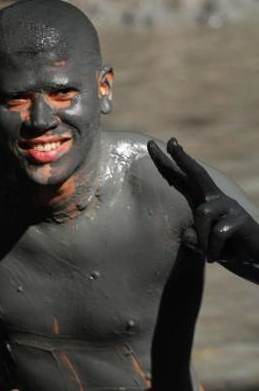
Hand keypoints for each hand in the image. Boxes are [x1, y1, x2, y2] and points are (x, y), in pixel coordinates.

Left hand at [148, 137, 258, 262]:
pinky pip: (218, 233)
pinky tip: (216, 257)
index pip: (182, 178)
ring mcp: (229, 206)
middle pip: (198, 173)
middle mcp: (216, 199)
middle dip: (182, 158)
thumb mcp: (202, 243)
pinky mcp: (240, 218)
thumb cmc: (225, 249)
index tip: (154, 145)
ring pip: (202, 213)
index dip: (168, 163)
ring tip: (208, 253)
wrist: (255, 259)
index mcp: (202, 201)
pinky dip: (214, 248)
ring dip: (203, 237)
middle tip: (170, 142)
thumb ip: (191, 237)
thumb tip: (187, 234)